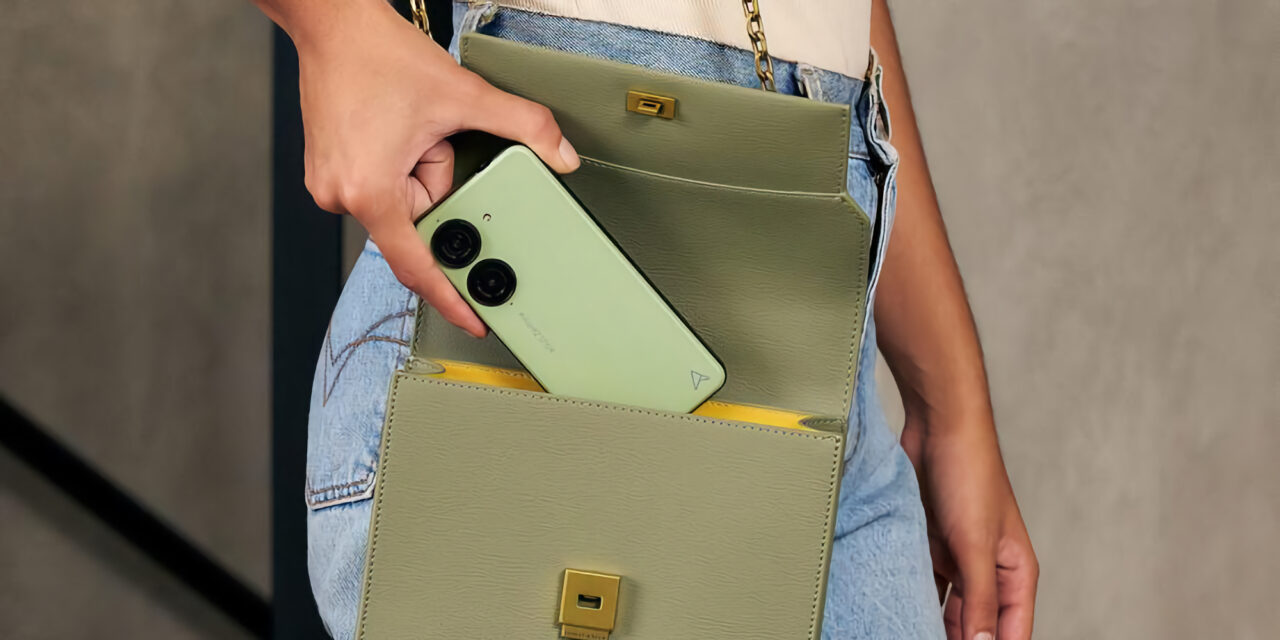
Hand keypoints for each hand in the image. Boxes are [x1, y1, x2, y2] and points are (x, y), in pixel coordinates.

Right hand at [267, 0, 579, 336]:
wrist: (332, 23)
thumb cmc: (377, 55)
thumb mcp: (464, 95)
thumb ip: (523, 126)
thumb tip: (561, 155)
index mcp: (370, 193)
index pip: (419, 264)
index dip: (452, 297)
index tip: (475, 320)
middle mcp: (342, 198)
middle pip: (420, 219)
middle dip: (438, 178)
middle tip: (426, 135)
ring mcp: (332, 186)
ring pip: (404, 200)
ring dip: (419, 165)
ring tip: (406, 122)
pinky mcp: (331, 172)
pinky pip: (385, 185)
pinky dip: (401, 161)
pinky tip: (393, 125)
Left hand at [900, 421, 1037, 639]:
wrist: (937, 427)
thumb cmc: (970, 474)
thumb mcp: (975, 544)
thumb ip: (979, 600)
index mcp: (1015, 573)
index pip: (1012, 633)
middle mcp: (989, 569)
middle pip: (977, 625)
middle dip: (957, 639)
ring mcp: (957, 557)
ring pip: (946, 607)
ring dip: (929, 623)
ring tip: (904, 634)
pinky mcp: (928, 544)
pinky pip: (921, 583)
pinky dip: (912, 598)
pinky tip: (895, 614)